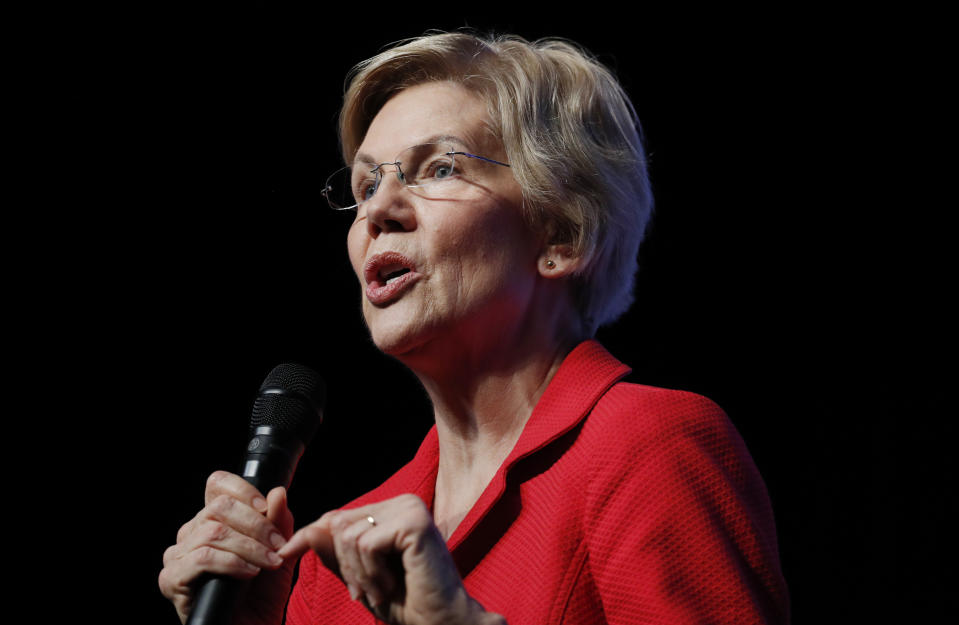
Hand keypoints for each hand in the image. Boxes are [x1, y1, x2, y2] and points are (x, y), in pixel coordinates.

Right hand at [158, 471, 295, 624]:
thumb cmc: (263, 593)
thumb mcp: (280, 552)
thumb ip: (280, 522)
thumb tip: (277, 492)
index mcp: (212, 519)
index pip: (217, 484)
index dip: (243, 490)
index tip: (266, 508)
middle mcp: (190, 533)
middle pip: (218, 507)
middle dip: (256, 524)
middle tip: (278, 544)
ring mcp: (178, 556)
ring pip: (212, 532)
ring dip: (249, 547)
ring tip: (269, 563)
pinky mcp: (173, 580)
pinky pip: (202, 558)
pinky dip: (231, 563)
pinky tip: (249, 573)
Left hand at [278, 494, 504, 624]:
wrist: (442, 622)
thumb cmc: (406, 602)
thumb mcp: (361, 577)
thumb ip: (336, 554)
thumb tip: (307, 531)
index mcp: (392, 510)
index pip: (338, 516)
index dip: (311, 536)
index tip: (285, 553)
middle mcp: (403, 502)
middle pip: (339, 524)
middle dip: (345, 566)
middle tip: (367, 592)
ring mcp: (410, 509)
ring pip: (350, 535)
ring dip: (360, 574)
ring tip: (382, 591)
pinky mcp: (414, 523)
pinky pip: (366, 544)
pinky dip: (371, 574)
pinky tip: (391, 586)